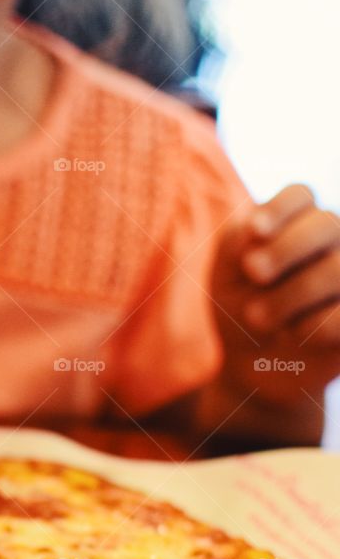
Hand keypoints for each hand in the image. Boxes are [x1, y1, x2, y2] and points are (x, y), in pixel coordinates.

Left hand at [213, 184, 339, 419]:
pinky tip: (295, 333)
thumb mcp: (228, 275)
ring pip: (338, 269)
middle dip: (286, 248)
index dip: (281, 208)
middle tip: (253, 271)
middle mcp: (332, 242)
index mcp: (297, 222)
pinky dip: (317, 324)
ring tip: (255, 317)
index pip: (301, 196)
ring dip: (292, 294)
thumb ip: (240, 244)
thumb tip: (258, 230)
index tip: (254, 230)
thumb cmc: (240, 307)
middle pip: (326, 224)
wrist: (253, 363)